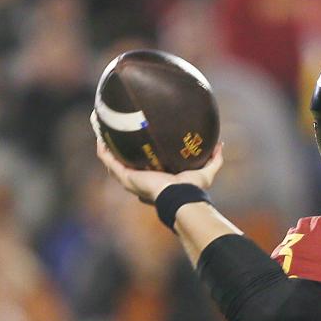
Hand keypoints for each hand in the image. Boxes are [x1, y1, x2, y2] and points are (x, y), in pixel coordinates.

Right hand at [92, 111, 223, 203]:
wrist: (181, 197)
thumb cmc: (193, 189)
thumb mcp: (206, 171)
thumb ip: (214, 159)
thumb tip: (220, 144)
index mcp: (156, 180)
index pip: (144, 167)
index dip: (138, 154)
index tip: (138, 139)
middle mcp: (140, 180)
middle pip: (123, 160)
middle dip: (118, 144)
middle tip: (114, 126)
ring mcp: (130, 179)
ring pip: (111, 158)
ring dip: (105, 141)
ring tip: (100, 122)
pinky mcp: (125, 177)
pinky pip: (108, 159)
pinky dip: (102, 145)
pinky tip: (99, 130)